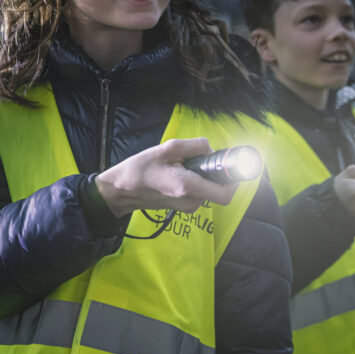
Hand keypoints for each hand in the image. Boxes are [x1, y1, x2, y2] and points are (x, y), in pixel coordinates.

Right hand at [94, 138, 238, 216]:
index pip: (226, 193)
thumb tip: (211, 149)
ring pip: (206, 190)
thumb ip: (194, 146)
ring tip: (180, 165)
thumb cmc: (140, 169)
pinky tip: (176, 173)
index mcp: (188, 187)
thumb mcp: (167, 148)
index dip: (234, 180)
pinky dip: (194, 182)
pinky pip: (197, 193)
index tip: (231, 165)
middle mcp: (191, 201)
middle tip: (198, 158)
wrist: (120, 190)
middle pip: (217, 188)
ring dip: (202, 176)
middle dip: (214, 172)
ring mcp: (186, 207)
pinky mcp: (181, 207)